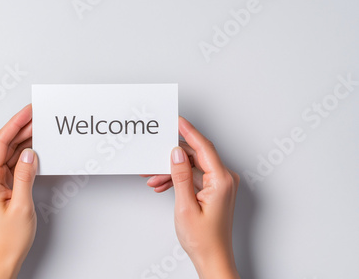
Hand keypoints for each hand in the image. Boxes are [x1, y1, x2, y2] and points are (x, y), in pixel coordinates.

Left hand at [0, 104, 36, 278]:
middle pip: (3, 144)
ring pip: (8, 152)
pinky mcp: (0, 185)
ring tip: (39, 126)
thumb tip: (29, 153)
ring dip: (23, 139)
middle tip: (37, 114)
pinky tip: (34, 146)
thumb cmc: (8, 238)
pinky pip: (11, 163)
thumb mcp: (22, 205)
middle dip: (20, 127)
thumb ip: (25, 175)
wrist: (2, 257)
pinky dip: (23, 153)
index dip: (14, 124)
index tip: (27, 111)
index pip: (0, 143)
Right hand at [144, 117, 239, 278]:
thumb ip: (180, 175)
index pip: (204, 147)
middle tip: (153, 157)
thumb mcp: (185, 205)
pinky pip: (195, 176)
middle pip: (197, 155)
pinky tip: (163, 184)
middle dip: (172, 157)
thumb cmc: (203, 239)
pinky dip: (179, 179)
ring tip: (154, 178)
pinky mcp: (214, 190)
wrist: (212, 258)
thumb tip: (176, 153)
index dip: (189, 131)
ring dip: (172, 170)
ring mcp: (220, 185)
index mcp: (221, 181)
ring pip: (193, 166)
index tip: (177, 121)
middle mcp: (224, 179)